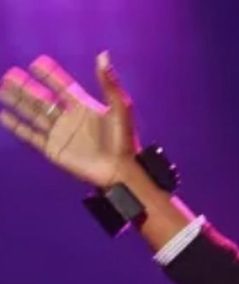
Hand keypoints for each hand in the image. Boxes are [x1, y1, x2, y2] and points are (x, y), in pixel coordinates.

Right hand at [0, 51, 139, 188]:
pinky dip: (16, 125)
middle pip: (42, 98)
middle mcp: (69, 117)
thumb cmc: (123, 139)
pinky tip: (3, 115)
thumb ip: (109, 83)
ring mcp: (59, 133)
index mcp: (84, 106)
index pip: (63, 86)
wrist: (119, 170)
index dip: (50, 74)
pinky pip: (30, 134)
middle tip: (9, 74)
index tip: (37, 62)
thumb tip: (103, 55)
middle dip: (26, 86)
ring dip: (17, 101)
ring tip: (2, 88)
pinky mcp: (52, 148)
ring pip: (33, 113)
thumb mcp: (120, 107)